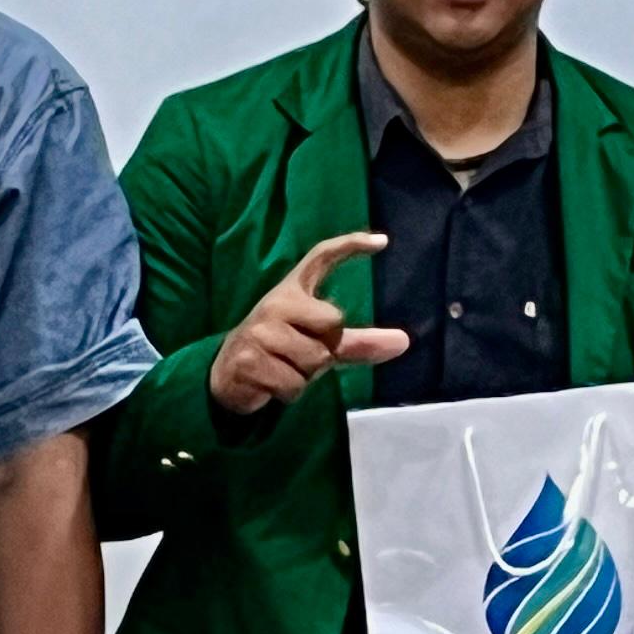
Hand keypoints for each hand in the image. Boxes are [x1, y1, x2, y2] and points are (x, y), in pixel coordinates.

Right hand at [208, 232, 411, 416]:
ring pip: (314, 362)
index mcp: (292, 291)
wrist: (228, 373)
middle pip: (331, 329)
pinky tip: (271, 382)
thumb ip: (359, 342)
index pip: (322, 257)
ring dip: (304, 377)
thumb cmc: (281, 351)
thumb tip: (405, 342)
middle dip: (324, 353)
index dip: (350, 246)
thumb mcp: (318, 342)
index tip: (382, 241)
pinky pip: (294, 385)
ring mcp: (260, 330)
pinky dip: (288, 393)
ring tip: (282, 368)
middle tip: (297, 354)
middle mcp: (276, 303)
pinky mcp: (249, 360)